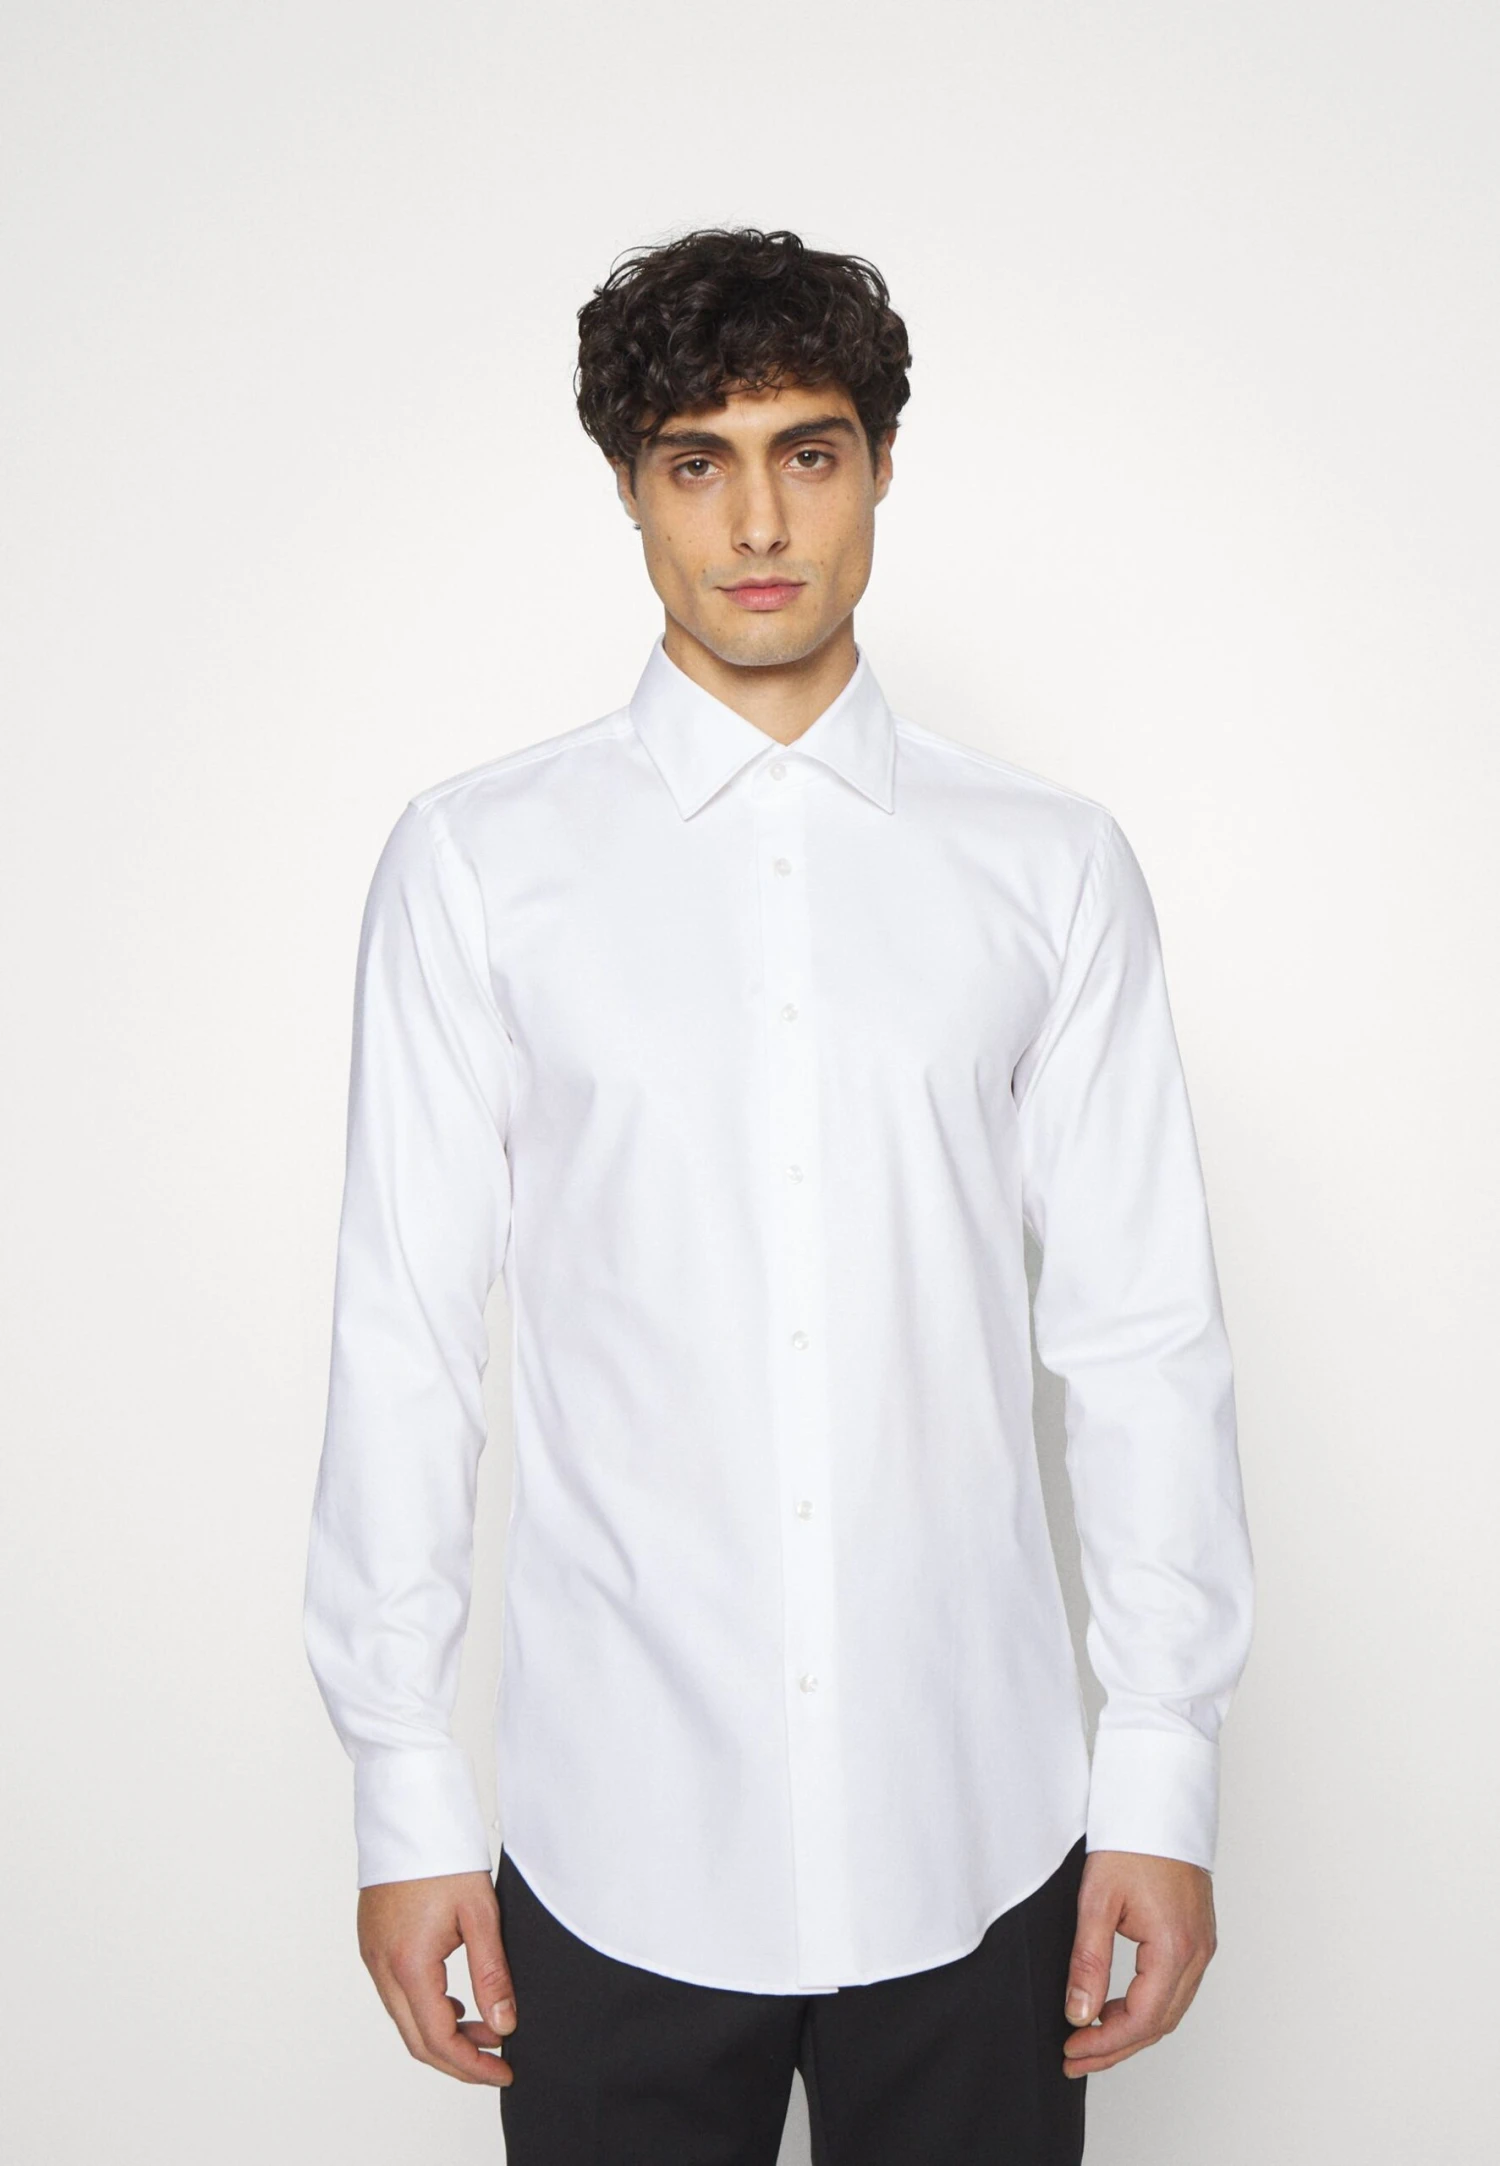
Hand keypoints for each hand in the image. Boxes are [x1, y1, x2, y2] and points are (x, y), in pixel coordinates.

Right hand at [357, 1869, 517, 2085]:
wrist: (409, 1811)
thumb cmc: (444, 1854)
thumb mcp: (480, 1914)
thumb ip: (492, 1974)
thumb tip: (503, 2024)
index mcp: (408, 1963)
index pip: (438, 2039)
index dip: (472, 2064)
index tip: (503, 2070)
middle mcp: (382, 1966)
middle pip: (416, 2039)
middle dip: (458, 2058)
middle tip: (498, 2059)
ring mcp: (373, 1955)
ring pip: (405, 2019)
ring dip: (443, 2033)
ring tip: (486, 2027)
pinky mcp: (373, 1943)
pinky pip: (396, 1994)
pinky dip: (425, 2009)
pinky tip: (455, 2003)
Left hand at [1060, 1850, 1216, 2076]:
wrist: (1158, 1802)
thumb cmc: (1131, 1841)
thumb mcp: (1097, 1901)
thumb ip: (1088, 1962)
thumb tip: (1078, 2013)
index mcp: (1175, 1947)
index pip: (1142, 2020)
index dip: (1104, 2044)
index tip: (1072, 2051)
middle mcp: (1197, 1953)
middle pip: (1159, 2025)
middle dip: (1115, 2048)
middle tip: (1074, 2059)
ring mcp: (1202, 1946)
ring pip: (1169, 2011)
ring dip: (1130, 2032)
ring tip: (1089, 2041)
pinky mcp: (1197, 1938)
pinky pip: (1175, 1990)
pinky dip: (1146, 2008)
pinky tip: (1116, 2009)